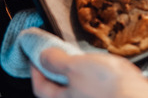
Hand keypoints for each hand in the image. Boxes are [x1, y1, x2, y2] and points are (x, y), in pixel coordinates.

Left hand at [31, 47, 147, 97]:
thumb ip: (56, 61)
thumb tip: (42, 56)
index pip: (40, 85)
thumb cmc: (107, 87)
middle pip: (60, 89)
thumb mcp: (75, 66)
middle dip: (60, 71)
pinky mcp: (110, 97)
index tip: (36, 55)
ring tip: (87, 59)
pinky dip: (98, 78)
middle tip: (61, 54)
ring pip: (81, 88)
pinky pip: (98, 88)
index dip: (36, 68)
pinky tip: (108, 70)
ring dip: (81, 74)